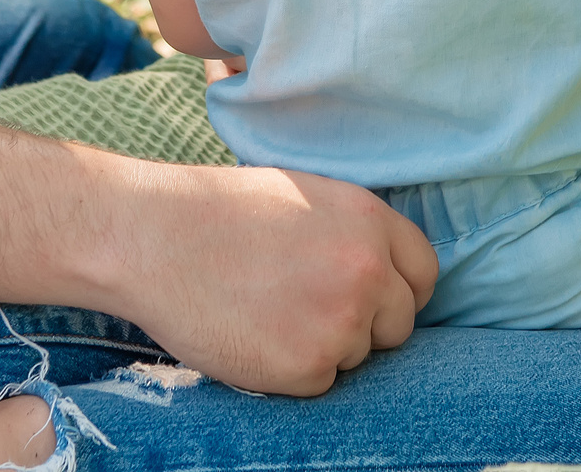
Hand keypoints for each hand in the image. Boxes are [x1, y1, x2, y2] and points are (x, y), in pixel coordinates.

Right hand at [111, 163, 437, 394]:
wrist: (155, 239)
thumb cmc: (219, 212)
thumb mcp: (305, 197)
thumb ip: (353, 232)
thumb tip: (384, 272)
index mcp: (370, 219)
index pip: (424, 272)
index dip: (398, 290)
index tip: (374, 298)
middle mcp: (368, 270)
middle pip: (399, 323)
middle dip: (366, 325)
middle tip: (307, 309)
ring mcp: (342, 322)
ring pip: (358, 356)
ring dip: (323, 347)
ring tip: (267, 312)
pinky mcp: (308, 367)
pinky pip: (321, 383)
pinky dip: (292, 371)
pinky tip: (254, 336)